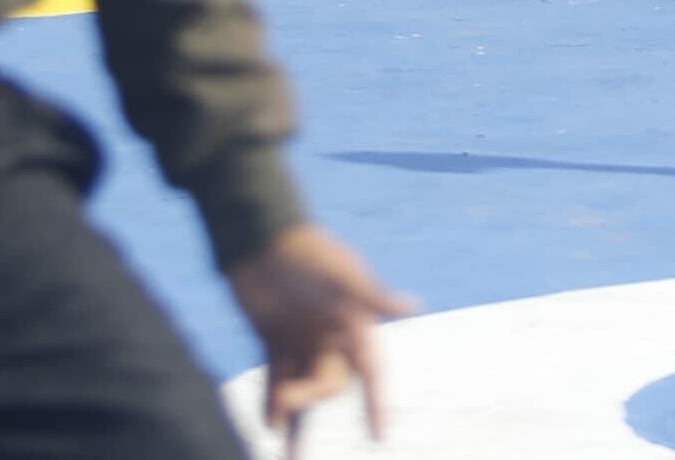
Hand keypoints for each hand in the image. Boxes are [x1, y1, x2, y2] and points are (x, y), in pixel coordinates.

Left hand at [225, 223, 413, 453]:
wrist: (258, 236)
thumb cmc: (307, 252)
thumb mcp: (341, 274)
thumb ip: (373, 296)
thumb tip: (416, 306)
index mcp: (354, 321)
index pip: (371, 370)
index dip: (376, 403)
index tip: (380, 435)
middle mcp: (331, 333)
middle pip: (329, 380)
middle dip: (312, 396)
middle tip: (289, 400)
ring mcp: (302, 337)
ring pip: (302, 384)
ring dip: (294, 411)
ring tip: (280, 439)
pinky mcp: (274, 337)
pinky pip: (277, 375)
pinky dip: (272, 398)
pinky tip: (269, 422)